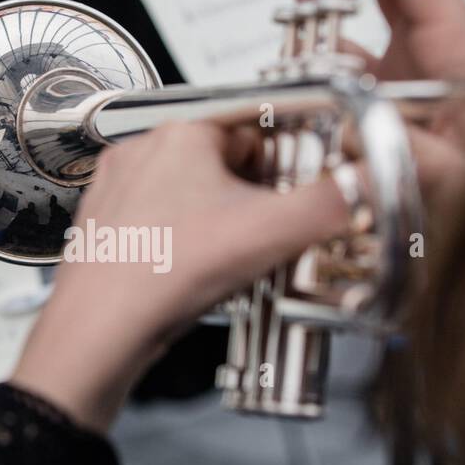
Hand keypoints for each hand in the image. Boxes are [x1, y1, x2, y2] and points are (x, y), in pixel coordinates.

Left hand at [10, 122, 347, 431]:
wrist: (99, 331)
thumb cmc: (161, 275)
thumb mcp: (269, 234)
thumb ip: (329, 203)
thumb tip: (365, 184)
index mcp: (182, 133)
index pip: (257, 132)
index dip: (285, 169)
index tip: (296, 198)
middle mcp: (142, 152)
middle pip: (225, 166)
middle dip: (251, 201)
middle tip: (263, 239)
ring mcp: (118, 189)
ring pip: (191, 197)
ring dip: (218, 225)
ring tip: (228, 261)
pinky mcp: (106, 227)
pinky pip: (160, 225)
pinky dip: (183, 245)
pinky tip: (194, 274)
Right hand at [296, 0, 464, 223]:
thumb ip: (419, 157)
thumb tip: (352, 131)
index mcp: (456, 42)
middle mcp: (432, 46)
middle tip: (297, 20)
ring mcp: (407, 70)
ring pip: (352, 13)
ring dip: (311, 32)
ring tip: (291, 72)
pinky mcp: (386, 102)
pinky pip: (341, 67)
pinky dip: (311, 77)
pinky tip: (301, 107)